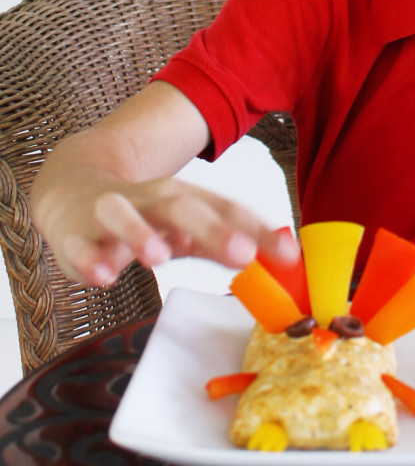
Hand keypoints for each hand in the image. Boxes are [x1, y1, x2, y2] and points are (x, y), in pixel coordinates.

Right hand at [35, 173, 298, 286]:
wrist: (75, 190)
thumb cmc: (145, 217)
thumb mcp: (188, 228)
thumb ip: (225, 243)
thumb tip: (276, 261)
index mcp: (188, 198)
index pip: (228, 210)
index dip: (260, 232)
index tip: (290, 256)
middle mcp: (153, 200)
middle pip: (185, 208)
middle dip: (214, 230)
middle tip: (243, 254)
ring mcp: (112, 213)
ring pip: (126, 216)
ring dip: (142, 234)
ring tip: (160, 258)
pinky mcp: (74, 234)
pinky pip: (78, 245)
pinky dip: (88, 259)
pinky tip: (102, 275)